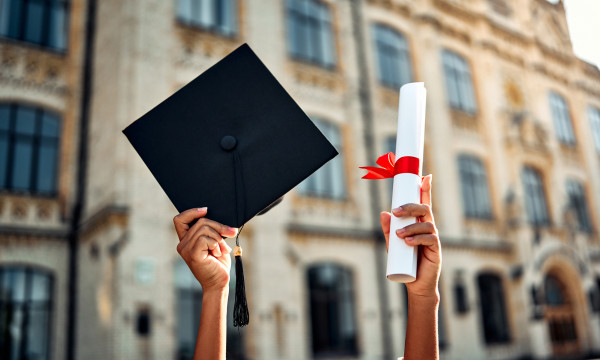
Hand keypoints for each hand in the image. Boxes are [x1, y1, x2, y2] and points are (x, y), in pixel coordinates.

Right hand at [173, 207, 237, 292]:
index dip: (192, 212)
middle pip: (200, 222)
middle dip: (219, 226)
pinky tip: (217, 253)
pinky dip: (216, 243)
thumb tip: (219, 218)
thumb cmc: (218, 263)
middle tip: (230, 233)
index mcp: (186, 240)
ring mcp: (186, 249)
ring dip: (219, 237)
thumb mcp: (216, 242)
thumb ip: (212, 231)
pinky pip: (205, 239)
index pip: (180, 220)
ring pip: (204, 229)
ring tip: (222, 249)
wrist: (219, 283)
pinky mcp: (192, 254)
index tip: (206, 210)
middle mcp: (183, 244)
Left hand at [380, 175, 440, 298]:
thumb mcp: (392, 245)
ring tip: (398, 236)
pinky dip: (417, 239)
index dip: (426, 189)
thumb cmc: (405, 261)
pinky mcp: (436, 250)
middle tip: (396, 211)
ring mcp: (434, 238)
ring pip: (426, 224)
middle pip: (425, 209)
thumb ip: (388, 230)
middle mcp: (428, 228)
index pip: (424, 203)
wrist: (416, 284)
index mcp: (419, 223)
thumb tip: (383, 213)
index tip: (425, 176)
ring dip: (410, 228)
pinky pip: (430, 239)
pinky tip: (408, 242)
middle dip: (411, 206)